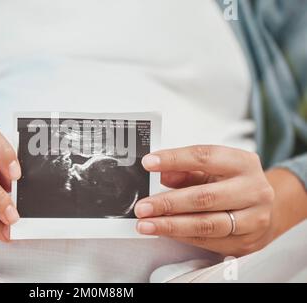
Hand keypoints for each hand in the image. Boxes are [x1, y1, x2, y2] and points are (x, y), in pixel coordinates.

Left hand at [134, 145, 275, 255]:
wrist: (265, 210)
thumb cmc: (234, 185)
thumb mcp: (213, 170)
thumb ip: (186, 171)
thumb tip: (161, 173)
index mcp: (243, 163)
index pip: (204, 157)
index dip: (174, 159)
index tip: (148, 163)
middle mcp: (253, 190)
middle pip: (204, 197)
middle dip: (168, 202)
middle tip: (143, 206)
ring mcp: (253, 219)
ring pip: (206, 224)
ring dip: (171, 225)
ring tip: (146, 224)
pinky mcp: (246, 242)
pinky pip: (208, 241)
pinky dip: (182, 236)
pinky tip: (164, 232)